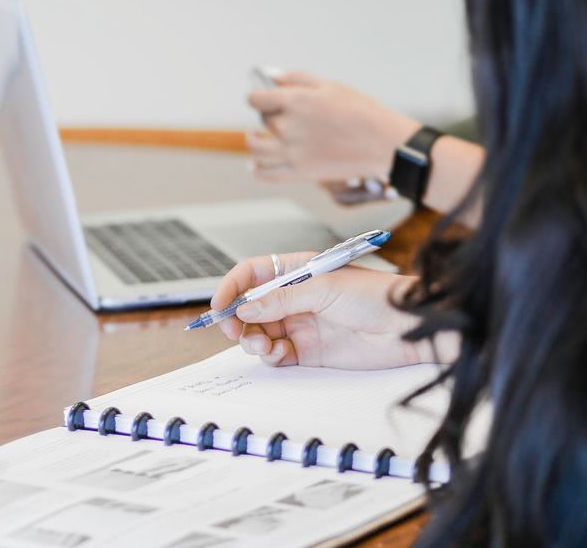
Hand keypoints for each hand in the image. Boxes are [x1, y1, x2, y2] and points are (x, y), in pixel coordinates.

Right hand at [211, 252, 424, 368]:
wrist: (409, 329)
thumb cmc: (377, 296)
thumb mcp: (324, 289)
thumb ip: (281, 300)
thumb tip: (245, 309)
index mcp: (296, 271)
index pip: (252, 274)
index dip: (232, 287)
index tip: (219, 305)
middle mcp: (294, 298)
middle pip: (249, 307)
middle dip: (237, 319)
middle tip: (234, 331)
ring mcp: (300, 324)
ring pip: (259, 333)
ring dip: (252, 339)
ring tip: (261, 344)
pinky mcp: (308, 351)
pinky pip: (276, 354)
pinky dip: (270, 356)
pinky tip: (278, 354)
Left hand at [246, 72, 420, 182]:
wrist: (382, 143)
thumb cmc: (360, 111)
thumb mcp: (330, 85)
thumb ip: (296, 79)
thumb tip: (271, 78)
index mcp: (296, 102)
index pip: (256, 99)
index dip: (256, 96)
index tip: (259, 97)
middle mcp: (289, 127)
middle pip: (263, 120)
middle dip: (267, 114)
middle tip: (278, 114)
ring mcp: (292, 153)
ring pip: (256, 149)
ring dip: (252, 141)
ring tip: (255, 137)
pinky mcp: (299, 173)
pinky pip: (266, 174)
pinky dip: (257, 169)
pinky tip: (256, 163)